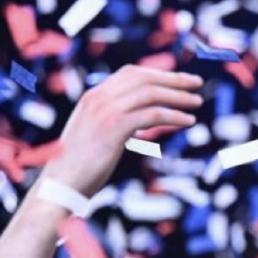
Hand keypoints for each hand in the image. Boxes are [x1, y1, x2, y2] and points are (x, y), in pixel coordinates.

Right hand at [41, 65, 202, 196]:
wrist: (60, 184)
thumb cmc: (80, 166)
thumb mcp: (96, 134)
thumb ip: (115, 121)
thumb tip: (140, 120)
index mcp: (93, 96)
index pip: (130, 74)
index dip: (157, 74)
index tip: (178, 79)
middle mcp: (99, 97)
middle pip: (144, 78)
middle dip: (173, 79)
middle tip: (197, 83)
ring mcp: (106, 110)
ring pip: (151, 93)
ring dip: (179, 96)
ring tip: (197, 103)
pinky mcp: (115, 127)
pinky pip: (153, 115)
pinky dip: (175, 116)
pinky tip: (189, 121)